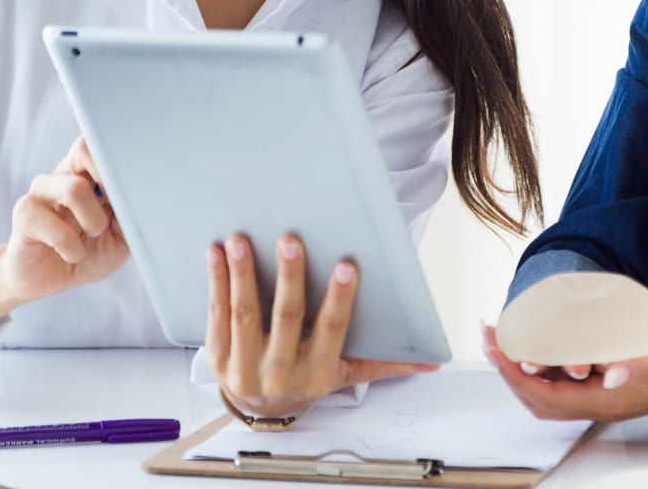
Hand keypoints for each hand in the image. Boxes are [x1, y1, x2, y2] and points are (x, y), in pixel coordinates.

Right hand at [0, 137, 129, 303]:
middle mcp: (63, 174)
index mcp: (87, 173)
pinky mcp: (24, 214)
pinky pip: (53, 224)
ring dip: (93, 219)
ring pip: (74, 188)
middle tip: (114, 212)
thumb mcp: (121, 236)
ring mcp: (41, 192)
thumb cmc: (89, 253)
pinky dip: (71, 246)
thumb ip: (131, 213)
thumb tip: (144, 195)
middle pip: (85, 149)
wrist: (51, 281)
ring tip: (94, 235)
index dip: (121, 159)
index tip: (136, 183)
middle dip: (109, 181)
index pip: (102, 143)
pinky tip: (72, 254)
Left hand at [205, 233, 436, 417]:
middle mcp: (280, 373)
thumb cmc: (306, 378)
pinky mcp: (217, 357)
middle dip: (289, 277)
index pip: (332, 330)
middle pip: (287, 317)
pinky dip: (216, 282)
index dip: (339, 297)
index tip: (346, 265)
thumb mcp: (345, 375)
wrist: (258, 407)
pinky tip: (215, 254)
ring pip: (245, 313)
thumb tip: (432, 361)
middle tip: (290, 240)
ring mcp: (244, 366)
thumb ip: (384, 364)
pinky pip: (217, 315)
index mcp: (316, 373)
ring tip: (241, 241)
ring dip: (243, 274)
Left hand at [484, 324, 647, 422]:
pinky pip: (565, 377)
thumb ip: (640, 369)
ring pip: (549, 388)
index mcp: (607, 401)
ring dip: (523, 366)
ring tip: (506, 338)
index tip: (496, 348)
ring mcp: (603, 392)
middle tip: (490, 339)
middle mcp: (599, 401)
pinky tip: (542, 341)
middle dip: (508, 369)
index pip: (545, 395)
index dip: (515, 374)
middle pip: (538, 396)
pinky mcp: (608, 379)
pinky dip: (545, 361)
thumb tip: (612, 375)